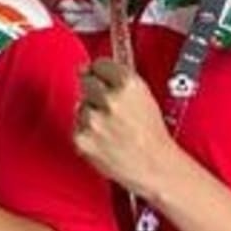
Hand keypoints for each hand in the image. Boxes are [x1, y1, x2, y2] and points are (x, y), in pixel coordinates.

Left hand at [74, 58, 183, 197]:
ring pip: (81, 106)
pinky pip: (76, 127)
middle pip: (86, 82)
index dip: (100, 71)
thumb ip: (120, 79)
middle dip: (94, 92)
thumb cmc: (152, 136)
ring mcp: (93, 119)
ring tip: (111, 127)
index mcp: (128, 85)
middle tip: (108, 107)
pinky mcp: (82, 138)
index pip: (100, 64)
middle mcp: (109, 100)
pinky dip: (86, 132)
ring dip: (90, 114)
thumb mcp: (144, 97)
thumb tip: (95, 69)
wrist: (153, 166)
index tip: (99, 74)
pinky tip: (104, 138)